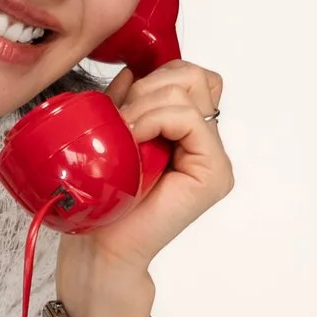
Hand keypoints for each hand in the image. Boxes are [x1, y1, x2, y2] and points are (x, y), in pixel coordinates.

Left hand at [75, 56, 230, 281]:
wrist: (102, 246)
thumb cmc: (103, 198)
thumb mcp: (114, 133)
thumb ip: (128, 100)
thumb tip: (133, 70)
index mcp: (186, 132)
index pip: (186, 75)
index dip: (153, 78)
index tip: (122, 107)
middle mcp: (206, 143)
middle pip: (193, 74)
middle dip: (149, 86)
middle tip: (122, 122)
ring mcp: (214, 158)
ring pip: (189, 89)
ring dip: (145, 106)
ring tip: (124, 137)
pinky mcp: (215, 173)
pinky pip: (189, 118)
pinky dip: (154, 121)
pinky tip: (134, 144)